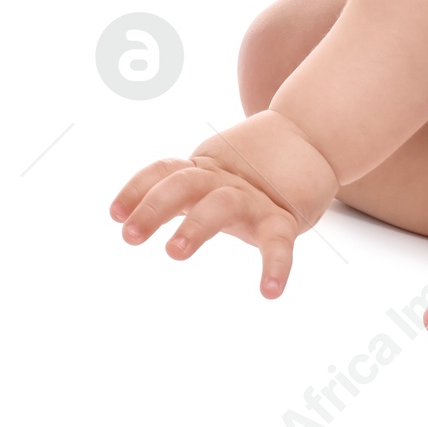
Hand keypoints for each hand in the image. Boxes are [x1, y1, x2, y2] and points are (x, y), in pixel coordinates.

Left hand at [109, 111, 340, 297]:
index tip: (114, 214)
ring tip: (175, 251)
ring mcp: (254, 198)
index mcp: (205, 171)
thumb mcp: (216, 177)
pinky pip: (278, 242)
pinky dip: (275, 265)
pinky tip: (270, 291)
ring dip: (195, 226)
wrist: (313, 136)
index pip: (165, 171)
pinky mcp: (285, 217)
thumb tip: (133, 217)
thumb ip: (185, 191)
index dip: (138, 189)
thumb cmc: (256, 169)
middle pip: (183, 183)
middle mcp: (224, 181)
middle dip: (154, 207)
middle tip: (129, 236)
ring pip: (221, 204)